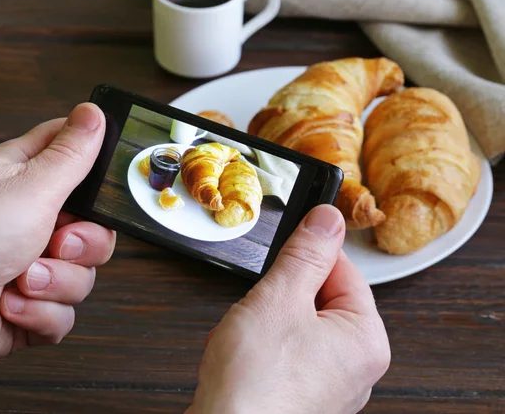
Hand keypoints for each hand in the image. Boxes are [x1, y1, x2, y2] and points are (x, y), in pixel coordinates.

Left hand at [0, 103, 114, 369]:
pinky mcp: (35, 303)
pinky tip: (10, 302)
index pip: (81, 160)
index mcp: (33, 180)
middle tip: (55, 241)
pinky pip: (66, 312)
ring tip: (21, 276)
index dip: (100, 173)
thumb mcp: (30, 186)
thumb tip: (93, 111)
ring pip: (85, 274)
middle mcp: (38, 221)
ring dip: (54, 282)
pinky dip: (39, 312)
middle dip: (83, 244)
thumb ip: (70, 153)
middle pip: (98, 229)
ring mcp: (38, 263)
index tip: (99, 190)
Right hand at [186, 205, 389, 413]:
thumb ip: (307, 253)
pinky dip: (264, 346)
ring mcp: (330, 384)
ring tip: (250, 337)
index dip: (310, 255)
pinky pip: (287, 352)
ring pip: (298, 324)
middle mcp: (356, 366)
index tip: (289, 243)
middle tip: (262, 307)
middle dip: (283, 295)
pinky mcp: (303, 394)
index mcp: (365, 339)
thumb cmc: (256, 383)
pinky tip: (247, 357)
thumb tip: (329, 219)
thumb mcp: (280, 298)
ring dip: (268, 320)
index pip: (344, 270)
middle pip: (320, 298)